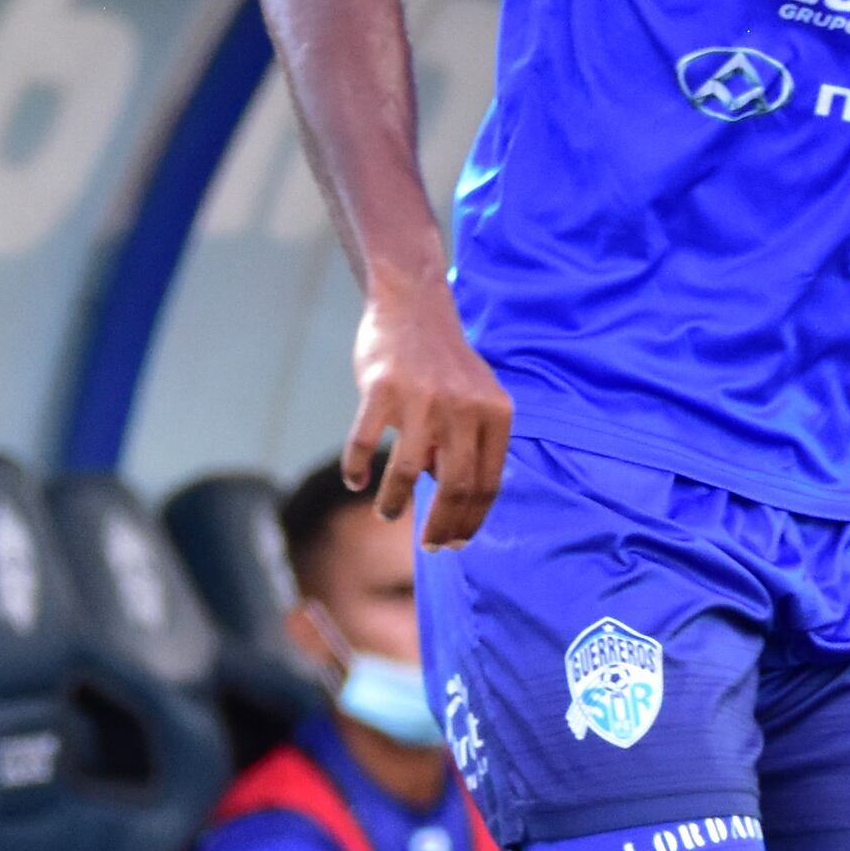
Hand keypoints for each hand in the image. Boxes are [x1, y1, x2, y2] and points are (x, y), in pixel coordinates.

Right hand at [347, 283, 515, 547]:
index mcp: (494, 414)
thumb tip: (456, 503)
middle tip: (429, 546)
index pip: (487, 483)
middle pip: (456, 487)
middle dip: (442, 526)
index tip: (456, 542)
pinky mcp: (382, 389)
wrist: (414, 304)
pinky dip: (357, 468)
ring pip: (408, 472)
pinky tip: (355, 482)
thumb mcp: (477, 399)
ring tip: (387, 515)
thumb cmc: (445, 362)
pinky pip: (365, 443)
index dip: (471, 520)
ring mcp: (422, 399)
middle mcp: (463, 409)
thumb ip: (474, 444)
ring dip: (395, 503)